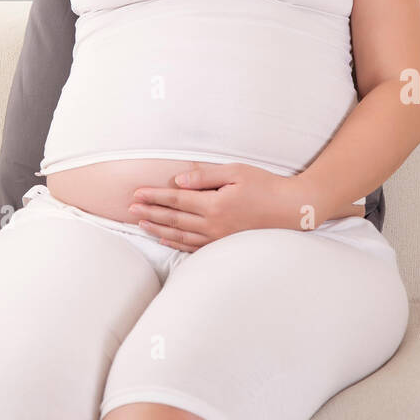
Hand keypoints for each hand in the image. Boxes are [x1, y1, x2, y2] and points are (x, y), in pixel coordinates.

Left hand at [127, 162, 290, 251]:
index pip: (175, 201)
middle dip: (149, 213)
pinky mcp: (224, 245)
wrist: (290, 210)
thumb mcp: (235, 172)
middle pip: (173, 219)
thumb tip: (179, 181)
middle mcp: (213, 225)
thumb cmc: (265, 186)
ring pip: (180, 235)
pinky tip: (165, 238)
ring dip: (157, 228)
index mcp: (214, 204)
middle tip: (129, 208)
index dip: (154, 197)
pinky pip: (193, 247)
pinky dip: (176, 242)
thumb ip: (205, 176)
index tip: (136, 193)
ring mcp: (218, 238)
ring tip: (140, 223)